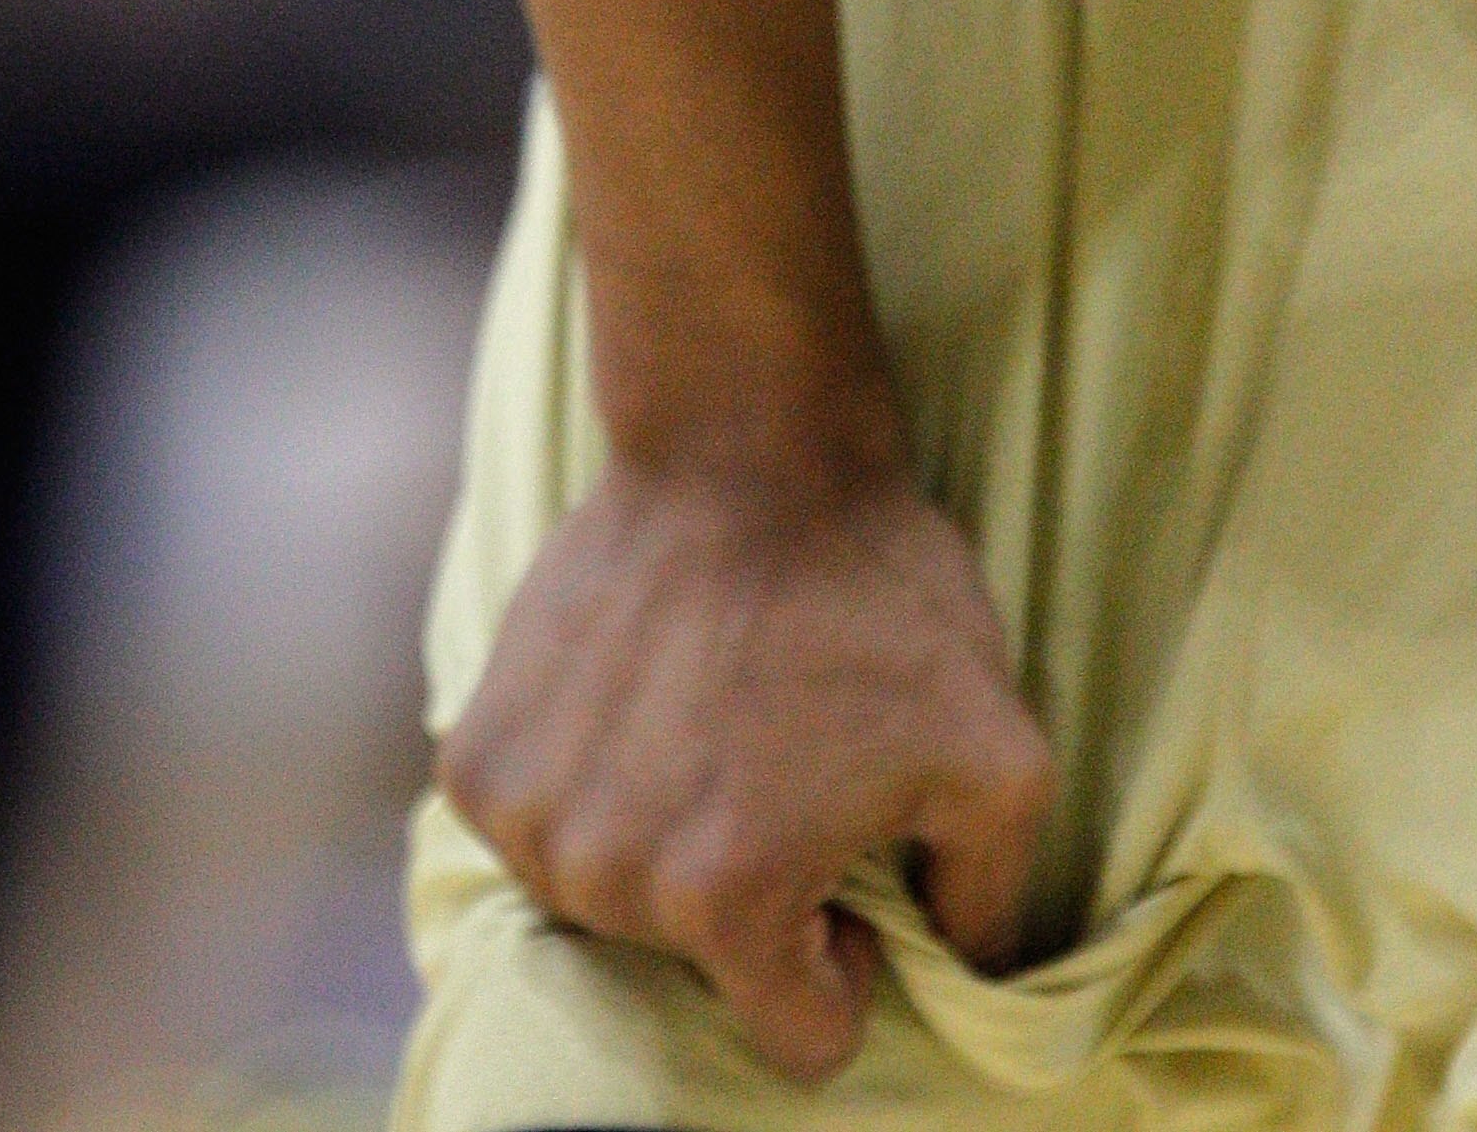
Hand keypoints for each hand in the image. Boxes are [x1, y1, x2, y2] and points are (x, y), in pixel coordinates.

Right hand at [438, 438, 1055, 1079]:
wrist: (743, 442)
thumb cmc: (873, 591)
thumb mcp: (999, 752)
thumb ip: (988, 899)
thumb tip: (973, 976)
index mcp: (727, 901)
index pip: (798, 1034)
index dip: (844, 960)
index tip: (849, 865)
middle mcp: (607, 878)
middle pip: (696, 962)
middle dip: (748, 889)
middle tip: (781, 764)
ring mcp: (528, 819)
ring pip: (610, 903)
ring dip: (658, 841)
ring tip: (713, 726)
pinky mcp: (477, 759)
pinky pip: (539, 836)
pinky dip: (585, 791)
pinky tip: (638, 707)